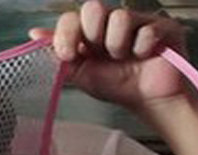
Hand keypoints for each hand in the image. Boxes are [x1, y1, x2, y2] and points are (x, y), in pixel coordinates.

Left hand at [30, 0, 189, 111]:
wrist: (147, 102)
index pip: (72, 17)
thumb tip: (34, 33)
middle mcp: (114, 21)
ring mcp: (140, 20)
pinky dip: (142, 49)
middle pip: (93, 7)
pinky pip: (146, 30)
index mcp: (92, 31)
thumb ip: (59, 55)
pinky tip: (145, 57)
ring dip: (118, 46)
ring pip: (120, 17)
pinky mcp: (164, 27)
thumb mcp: (82, 74)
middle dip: (93, 35)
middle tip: (102, 54)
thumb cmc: (117, 86)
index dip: (67, 33)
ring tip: (126, 59)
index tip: (68, 55)